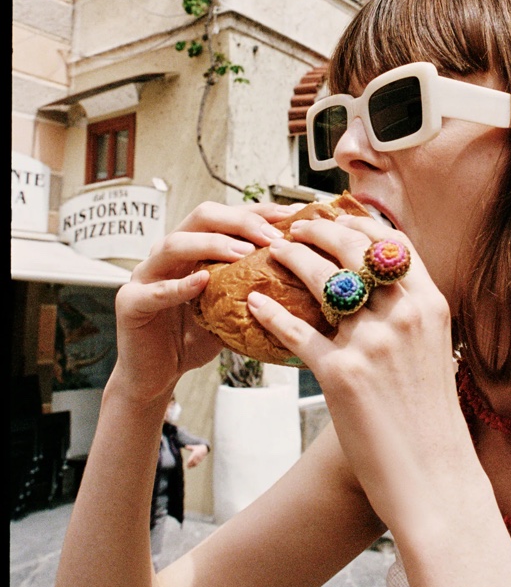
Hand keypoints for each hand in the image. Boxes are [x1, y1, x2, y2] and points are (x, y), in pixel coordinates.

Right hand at [111, 200, 295, 404]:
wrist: (157, 375)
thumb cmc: (194, 337)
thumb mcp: (231, 308)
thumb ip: (254, 288)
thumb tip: (303, 277)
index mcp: (193, 247)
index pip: (227, 216)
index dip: (257, 211)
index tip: (289, 215)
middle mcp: (168, 253)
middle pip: (201, 217)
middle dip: (239, 221)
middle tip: (271, 235)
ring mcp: (146, 275)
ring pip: (176, 243)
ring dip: (212, 244)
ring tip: (244, 253)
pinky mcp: (131, 302)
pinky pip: (155, 290)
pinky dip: (180, 285)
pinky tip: (202, 281)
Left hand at [183, 443, 209, 468]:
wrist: (204, 449)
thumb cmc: (197, 448)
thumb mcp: (194, 447)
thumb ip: (189, 447)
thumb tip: (185, 446)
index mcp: (195, 453)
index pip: (192, 458)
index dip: (189, 462)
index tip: (187, 464)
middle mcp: (197, 456)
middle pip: (193, 461)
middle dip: (190, 464)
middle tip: (187, 467)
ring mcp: (199, 458)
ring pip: (196, 463)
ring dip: (192, 465)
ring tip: (189, 467)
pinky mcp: (201, 460)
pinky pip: (198, 463)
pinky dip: (194, 465)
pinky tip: (192, 466)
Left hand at [246, 215, 471, 529]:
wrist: (434, 480)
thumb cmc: (432, 422)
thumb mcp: (435, 353)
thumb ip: (411, 318)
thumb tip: (382, 293)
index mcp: (430, 305)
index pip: (393, 243)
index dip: (360, 223)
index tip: (337, 217)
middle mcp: (404, 315)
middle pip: (352, 248)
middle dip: (319, 229)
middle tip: (295, 227)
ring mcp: (372, 342)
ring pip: (320, 279)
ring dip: (292, 257)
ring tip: (273, 252)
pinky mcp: (341, 374)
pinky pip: (296, 332)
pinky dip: (271, 313)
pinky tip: (254, 303)